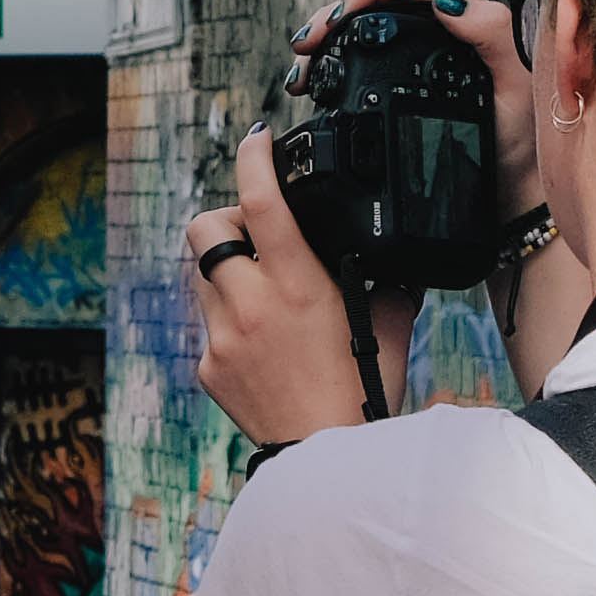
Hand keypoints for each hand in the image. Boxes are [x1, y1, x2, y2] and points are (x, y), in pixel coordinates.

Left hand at [188, 128, 389, 446]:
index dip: (255, 158)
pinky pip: (210, 325)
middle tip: (255, 232)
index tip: (259, 139)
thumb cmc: (365, 389)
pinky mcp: (208, 367)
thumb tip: (391, 258)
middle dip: (227, 218)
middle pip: (205, 227)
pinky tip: (262, 344)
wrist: (327, 456)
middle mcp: (252, 306)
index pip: (262, 202)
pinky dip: (231, 321)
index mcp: (298, 286)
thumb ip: (385, 282)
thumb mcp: (391, 324)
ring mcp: (222, 337)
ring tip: (264, 292)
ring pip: (203, 275)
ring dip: (228, 271)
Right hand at [294, 0, 551, 229]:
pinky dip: (329, 67)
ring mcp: (414, 59)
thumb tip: (443, 1)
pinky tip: (312, 85)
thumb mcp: (515, 83)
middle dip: (331, 16)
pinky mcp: (398, 88)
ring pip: (359, 31)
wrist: (511, 189)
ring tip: (301, 69)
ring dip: (323, 42)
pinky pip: (358, 64)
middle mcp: (435, 32)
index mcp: (463, 18)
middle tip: (306, 45)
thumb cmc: (522, 138)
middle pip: (372, 1)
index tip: (341, 16)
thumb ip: (491, 35)